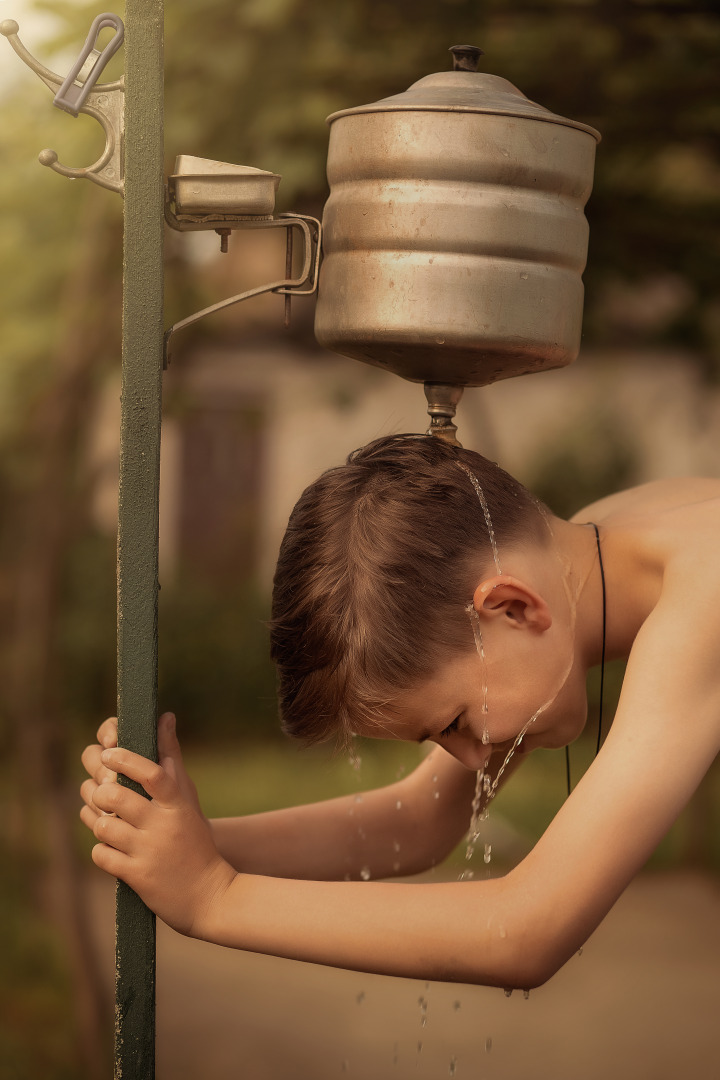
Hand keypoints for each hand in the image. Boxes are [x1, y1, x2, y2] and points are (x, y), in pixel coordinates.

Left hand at [81, 712, 235, 936]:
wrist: (210, 894)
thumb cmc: (194, 839)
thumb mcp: (187, 798)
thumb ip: (171, 758)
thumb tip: (165, 716)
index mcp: (178, 803)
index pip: (151, 773)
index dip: (126, 760)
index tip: (109, 752)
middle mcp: (163, 825)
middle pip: (115, 797)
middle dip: (100, 793)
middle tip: (101, 792)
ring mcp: (148, 852)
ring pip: (102, 827)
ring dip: (98, 822)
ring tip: (105, 820)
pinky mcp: (136, 877)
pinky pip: (101, 855)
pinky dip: (101, 850)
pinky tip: (110, 847)